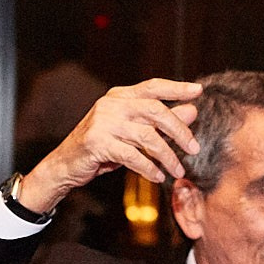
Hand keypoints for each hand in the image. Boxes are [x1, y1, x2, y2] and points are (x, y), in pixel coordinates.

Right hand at [16, 79, 201, 213]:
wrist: (65, 165)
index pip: (152, 87)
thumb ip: (161, 122)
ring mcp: (103, 123)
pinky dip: (149, 168)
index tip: (198, 91)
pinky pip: (132, 156)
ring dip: (167, 156)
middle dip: (179, 130)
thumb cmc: (102, 146)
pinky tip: (157, 176)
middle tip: (194, 148)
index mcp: (119, 96)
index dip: (176, 88)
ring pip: (147, 136)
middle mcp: (111, 105)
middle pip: (155, 110)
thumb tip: (192, 110)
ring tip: (178, 171)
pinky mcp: (97, 143)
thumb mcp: (133, 132)